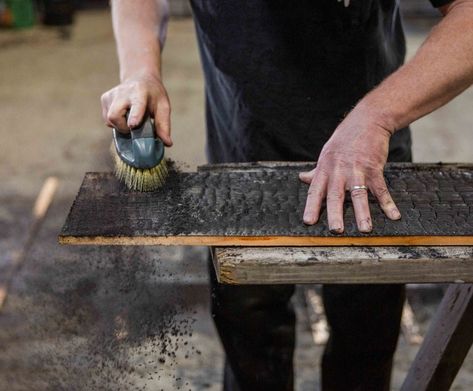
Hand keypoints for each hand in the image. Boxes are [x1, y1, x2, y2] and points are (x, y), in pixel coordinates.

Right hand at [100, 73, 171, 145]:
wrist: (140, 78)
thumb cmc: (153, 95)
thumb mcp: (163, 107)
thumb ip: (164, 125)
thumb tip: (167, 143)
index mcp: (140, 92)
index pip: (136, 105)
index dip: (134, 116)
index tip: (133, 125)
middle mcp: (123, 92)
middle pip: (115, 116)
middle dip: (123, 127)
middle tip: (135, 126)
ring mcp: (111, 94)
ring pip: (109, 120)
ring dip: (120, 125)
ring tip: (130, 118)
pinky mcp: (104, 98)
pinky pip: (107, 119)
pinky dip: (116, 122)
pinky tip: (124, 114)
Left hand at [299, 106, 400, 232]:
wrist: (367, 121)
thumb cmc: (344, 140)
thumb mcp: (326, 154)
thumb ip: (316, 171)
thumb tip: (302, 179)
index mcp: (325, 169)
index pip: (315, 191)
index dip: (312, 207)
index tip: (308, 222)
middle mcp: (339, 171)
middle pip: (335, 195)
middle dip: (335, 214)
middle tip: (336, 231)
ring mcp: (357, 170)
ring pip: (358, 194)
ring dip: (362, 213)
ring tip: (365, 229)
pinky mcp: (374, 168)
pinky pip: (381, 189)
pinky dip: (387, 203)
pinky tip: (393, 216)